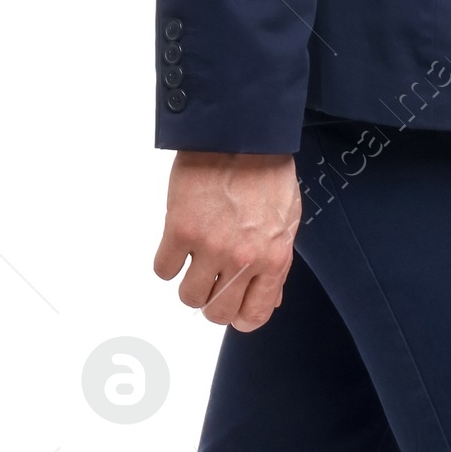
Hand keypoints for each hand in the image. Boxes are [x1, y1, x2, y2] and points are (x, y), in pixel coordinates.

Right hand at [154, 150, 301, 330]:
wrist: (241, 134)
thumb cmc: (267, 173)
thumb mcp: (287, 221)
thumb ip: (277, 265)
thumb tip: (269, 299)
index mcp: (273, 259)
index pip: (255, 315)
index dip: (240, 317)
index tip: (233, 307)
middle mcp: (243, 259)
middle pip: (217, 313)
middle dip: (212, 301)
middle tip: (211, 279)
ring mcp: (210, 246)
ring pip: (188, 296)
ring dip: (189, 282)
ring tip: (194, 259)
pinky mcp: (180, 230)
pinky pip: (164, 269)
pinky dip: (168, 262)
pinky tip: (178, 244)